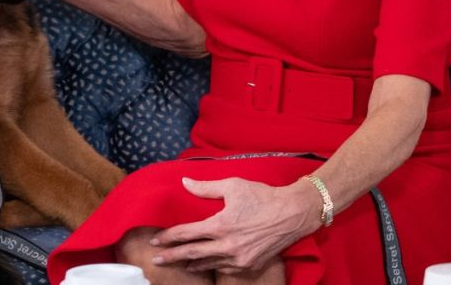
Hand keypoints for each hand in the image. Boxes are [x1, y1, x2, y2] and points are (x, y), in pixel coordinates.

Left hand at [150, 177, 319, 273]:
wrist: (294, 213)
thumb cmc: (263, 196)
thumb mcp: (232, 186)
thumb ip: (205, 188)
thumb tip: (184, 182)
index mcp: (221, 225)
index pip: (187, 234)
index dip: (169, 237)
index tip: (155, 240)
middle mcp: (229, 245)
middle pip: (193, 253)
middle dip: (172, 256)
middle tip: (156, 259)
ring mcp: (240, 258)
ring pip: (209, 263)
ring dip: (191, 264)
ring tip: (178, 264)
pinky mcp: (250, 265)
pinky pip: (226, 268)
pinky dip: (212, 266)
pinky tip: (204, 264)